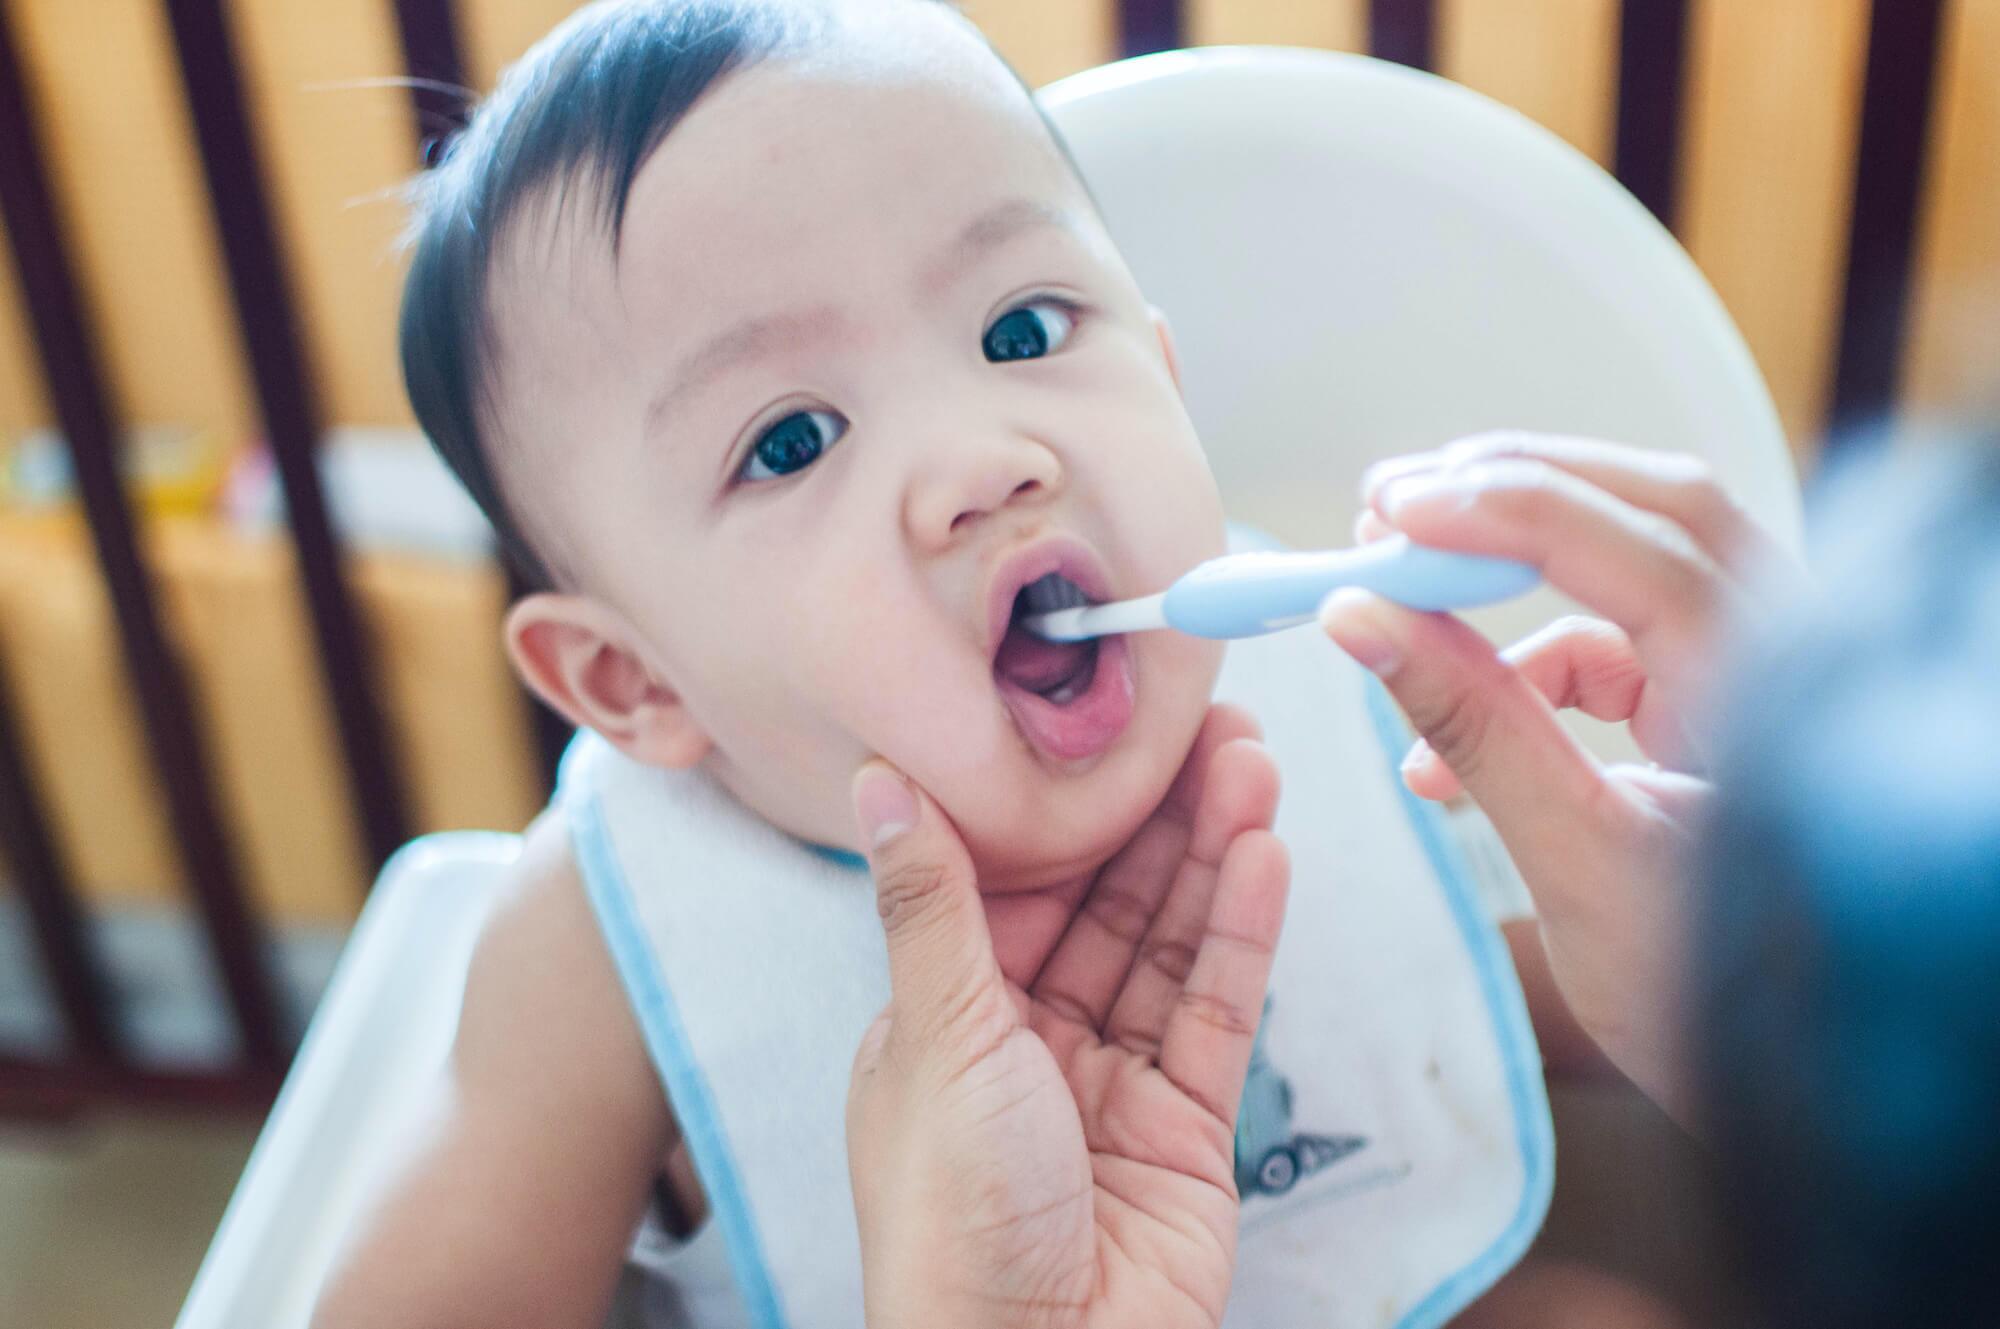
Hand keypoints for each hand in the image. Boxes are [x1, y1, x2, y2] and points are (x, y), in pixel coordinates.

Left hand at [846, 707, 1289, 1328]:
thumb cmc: (954, 1221)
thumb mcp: (938, 1036)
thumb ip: (932, 902)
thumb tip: (875, 778)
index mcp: (946, 1023)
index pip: (1016, 888)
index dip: (1068, 810)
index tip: (1112, 729)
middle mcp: (1027, 1047)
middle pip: (1105, 908)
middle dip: (1156, 820)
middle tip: (1213, 726)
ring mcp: (1111, 1088)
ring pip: (1167, 950)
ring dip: (1209, 859)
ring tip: (1254, 765)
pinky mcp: (1184, 1132)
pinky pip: (1216, 1014)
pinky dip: (1241, 936)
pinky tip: (1266, 858)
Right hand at [1319, 433, 1799, 1126]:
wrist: (1799, 1079)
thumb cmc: (1716, 996)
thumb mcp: (1572, 859)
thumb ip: (1472, 727)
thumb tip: (1365, 620)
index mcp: (1773, 698)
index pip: (1641, 549)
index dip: (1506, 512)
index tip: (1390, 514)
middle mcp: (1784, 655)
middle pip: (1649, 511)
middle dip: (1510, 496)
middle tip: (1386, 506)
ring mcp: (1757, 670)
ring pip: (1632, 560)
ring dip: (1508, 577)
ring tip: (1397, 606)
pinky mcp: (1719, 696)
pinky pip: (1613, 639)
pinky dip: (1522, 668)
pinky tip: (1443, 757)